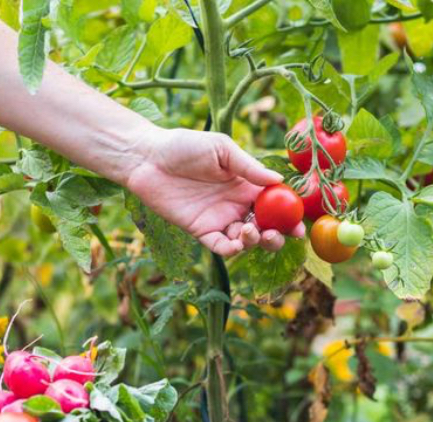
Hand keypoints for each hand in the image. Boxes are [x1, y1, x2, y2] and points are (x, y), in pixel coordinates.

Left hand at [123, 128, 300, 256]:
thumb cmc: (185, 146)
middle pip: (266, 227)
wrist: (148, 158)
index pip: (276, 204)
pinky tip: (237, 243)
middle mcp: (237, 204)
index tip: (300, 224)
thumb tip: (278, 180)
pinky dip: (232, 249)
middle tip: (279, 234)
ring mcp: (219, 218)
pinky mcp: (200, 229)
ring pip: (245, 240)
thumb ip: (249, 167)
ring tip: (251, 230)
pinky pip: (220, 246)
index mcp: (248, 184)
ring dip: (255, 241)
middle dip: (277, 235)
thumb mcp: (222, 149)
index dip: (290, 216)